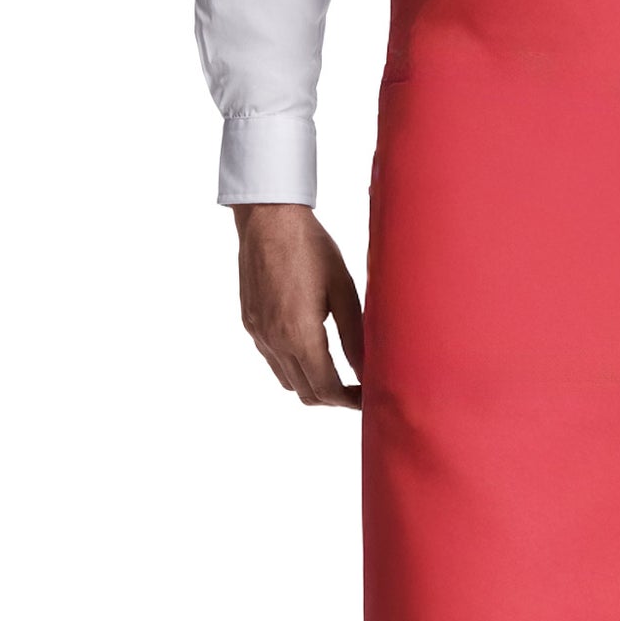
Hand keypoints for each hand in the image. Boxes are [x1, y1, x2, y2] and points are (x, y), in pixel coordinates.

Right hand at [232, 202, 364, 407]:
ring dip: (312, 384)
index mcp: (299, 334)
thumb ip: (355, 335)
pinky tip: (312, 349)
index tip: (369, 398)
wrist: (269, 219)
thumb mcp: (343, 289)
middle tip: (359, 389)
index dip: (350, 400)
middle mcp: (274, 341)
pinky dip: (293, 366)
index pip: (326, 389)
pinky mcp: (250, 323)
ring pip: (286, 380)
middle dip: (334, 398)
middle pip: (305, 392)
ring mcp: (258, 334)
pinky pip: (272, 360)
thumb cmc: (311, 248)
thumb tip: (367, 370)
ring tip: (339, 371)